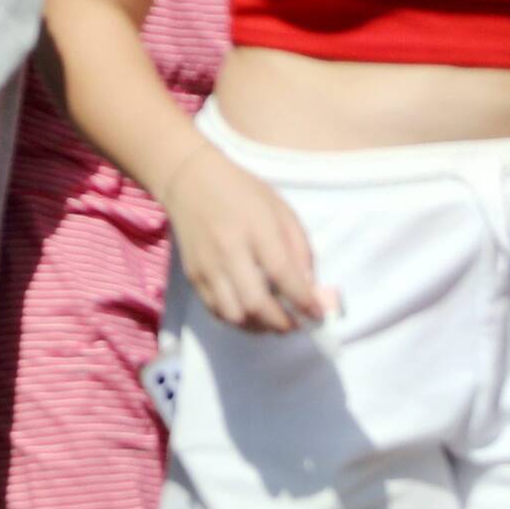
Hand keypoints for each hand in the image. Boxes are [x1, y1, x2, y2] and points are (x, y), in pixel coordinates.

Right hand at [164, 148, 331, 332]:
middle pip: (255, 302)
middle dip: (282, 323)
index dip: (303, 300)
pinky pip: (217, 312)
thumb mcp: (281, 209)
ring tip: (275, 323)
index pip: (282, 272)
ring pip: (234, 315)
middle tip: (297, 324)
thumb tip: (310, 288)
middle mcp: (228, 249)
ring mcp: (207, 266)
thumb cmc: (243, 192)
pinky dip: (239, 321)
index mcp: (255, 227)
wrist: (191, 182)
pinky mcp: (193, 277)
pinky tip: (253, 315)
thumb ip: (299, 248)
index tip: (318, 314)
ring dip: (260, 327)